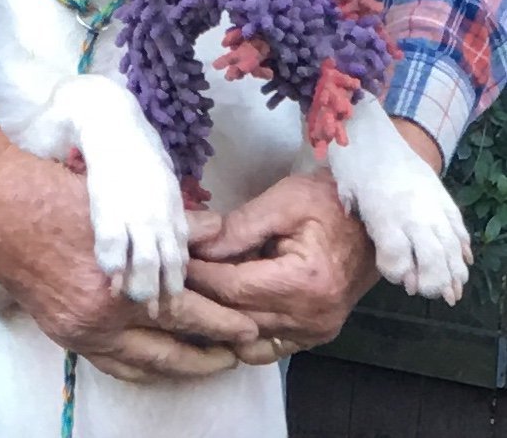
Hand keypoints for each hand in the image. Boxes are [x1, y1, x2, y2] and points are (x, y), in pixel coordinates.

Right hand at [0, 98, 258, 382]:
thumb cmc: (55, 196)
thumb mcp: (118, 205)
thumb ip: (169, 224)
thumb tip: (216, 230)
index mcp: (117, 286)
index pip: (184, 313)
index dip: (220, 320)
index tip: (249, 325)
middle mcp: (100, 320)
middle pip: (168, 348)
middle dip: (209, 352)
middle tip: (240, 351)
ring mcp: (79, 332)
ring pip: (142, 364)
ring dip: (179, 366)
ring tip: (209, 362)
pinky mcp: (65, 332)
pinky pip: (111, 364)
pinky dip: (141, 368)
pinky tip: (158, 365)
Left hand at [189, 169, 378, 363]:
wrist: (374, 220)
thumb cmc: (329, 202)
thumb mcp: (284, 200)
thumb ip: (240, 226)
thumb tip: (198, 246)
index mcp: (306, 282)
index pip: (233, 288)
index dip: (198, 275)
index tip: (173, 260)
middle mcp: (312, 318)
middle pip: (236, 316)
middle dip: (201, 296)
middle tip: (173, 276)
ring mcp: (315, 333)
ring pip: (246, 337)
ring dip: (217, 316)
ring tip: (195, 290)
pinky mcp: (314, 337)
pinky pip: (265, 347)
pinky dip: (241, 331)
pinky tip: (224, 309)